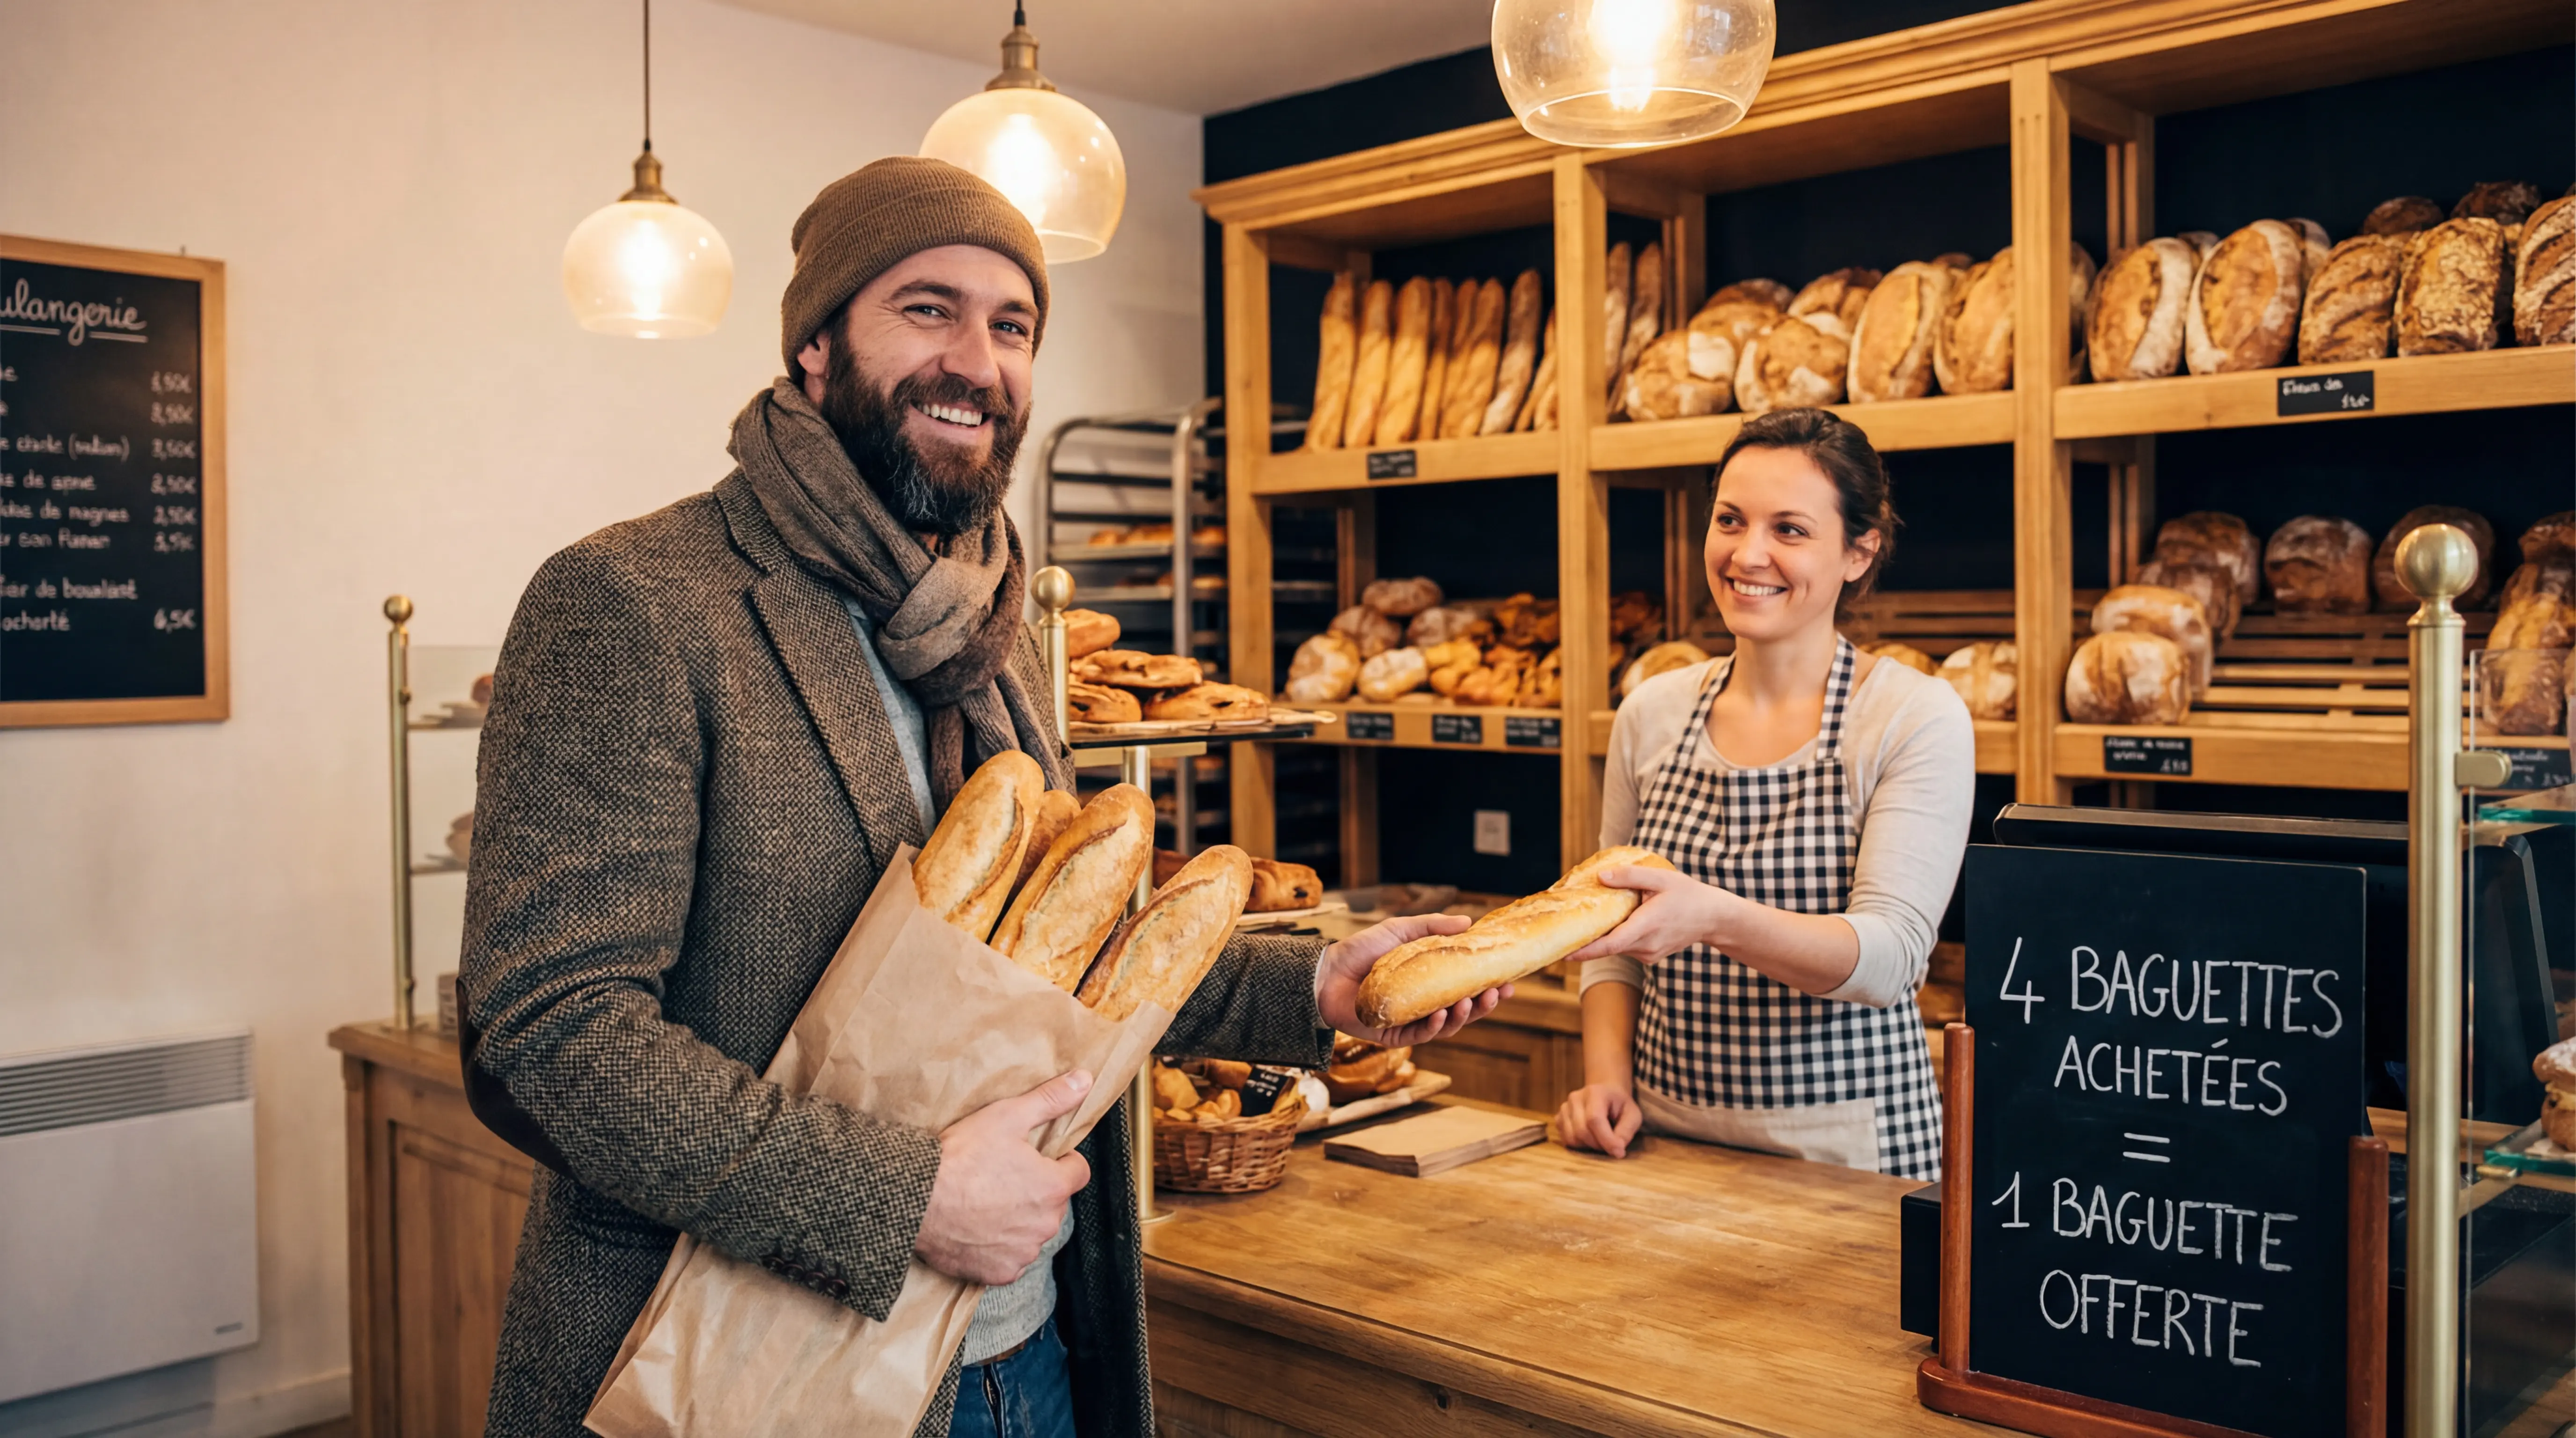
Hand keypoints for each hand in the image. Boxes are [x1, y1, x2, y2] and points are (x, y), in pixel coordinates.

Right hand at [913, 1069, 1094, 1285]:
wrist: (915, 1199)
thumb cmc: (960, 1156)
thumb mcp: (1007, 1116)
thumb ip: (1050, 1099)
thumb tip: (1084, 1080)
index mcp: (1053, 1186)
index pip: (1077, 1172)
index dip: (1059, 1161)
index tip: (1036, 1158)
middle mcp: (1045, 1224)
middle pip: (1052, 1203)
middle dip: (1036, 1191)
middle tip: (1001, 1177)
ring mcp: (1022, 1252)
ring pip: (1031, 1232)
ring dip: (1018, 1221)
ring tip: (985, 1203)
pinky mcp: (999, 1273)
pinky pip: (1010, 1259)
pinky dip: (998, 1248)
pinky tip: (976, 1229)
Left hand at [1315, 912, 1511, 1046]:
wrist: (1326, 971)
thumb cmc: (1362, 949)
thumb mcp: (1400, 930)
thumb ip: (1433, 927)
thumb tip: (1469, 922)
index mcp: (1429, 982)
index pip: (1466, 987)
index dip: (1489, 987)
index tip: (1508, 981)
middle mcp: (1423, 1004)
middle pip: (1462, 1011)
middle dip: (1484, 1005)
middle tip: (1498, 993)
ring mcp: (1409, 1021)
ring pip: (1446, 1027)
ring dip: (1463, 1017)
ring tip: (1470, 1002)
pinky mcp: (1392, 1035)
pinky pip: (1419, 1037)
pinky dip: (1433, 1027)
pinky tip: (1441, 1015)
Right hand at [1556, 1083, 1644, 1158]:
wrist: (1605, 1094)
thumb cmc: (1620, 1105)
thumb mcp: (1633, 1115)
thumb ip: (1627, 1131)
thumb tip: (1617, 1150)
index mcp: (1595, 1092)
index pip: (1595, 1119)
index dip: (1606, 1139)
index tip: (1619, 1153)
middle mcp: (1575, 1098)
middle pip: (1581, 1131)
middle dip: (1599, 1145)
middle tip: (1611, 1145)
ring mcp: (1564, 1108)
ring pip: (1572, 1138)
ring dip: (1588, 1146)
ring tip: (1600, 1140)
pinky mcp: (1558, 1118)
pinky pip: (1566, 1140)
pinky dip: (1579, 1145)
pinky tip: (1590, 1138)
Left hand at [1568, 865, 1734, 963]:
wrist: (1713, 917)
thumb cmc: (1687, 894)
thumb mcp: (1661, 878)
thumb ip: (1630, 876)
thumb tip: (1602, 877)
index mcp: (1647, 926)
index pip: (1610, 945)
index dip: (1585, 951)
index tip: (1563, 953)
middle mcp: (1646, 946)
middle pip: (1608, 948)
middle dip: (1585, 942)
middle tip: (1560, 934)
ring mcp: (1649, 954)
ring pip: (1616, 948)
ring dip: (1600, 938)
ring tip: (1581, 925)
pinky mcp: (1651, 955)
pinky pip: (1626, 948)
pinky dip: (1614, 938)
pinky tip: (1610, 924)